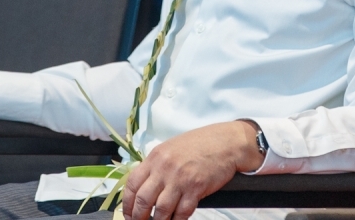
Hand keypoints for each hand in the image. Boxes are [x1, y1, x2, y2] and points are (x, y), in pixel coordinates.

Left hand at [122, 120, 264, 219]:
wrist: (227, 142)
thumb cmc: (201, 144)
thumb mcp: (172, 148)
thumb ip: (157, 165)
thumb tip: (144, 186)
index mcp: (156, 157)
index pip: (132, 184)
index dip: (127, 204)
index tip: (128, 213)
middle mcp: (165, 168)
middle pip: (143, 200)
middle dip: (139, 217)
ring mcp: (180, 179)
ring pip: (161, 210)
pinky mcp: (196, 188)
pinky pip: (182, 212)